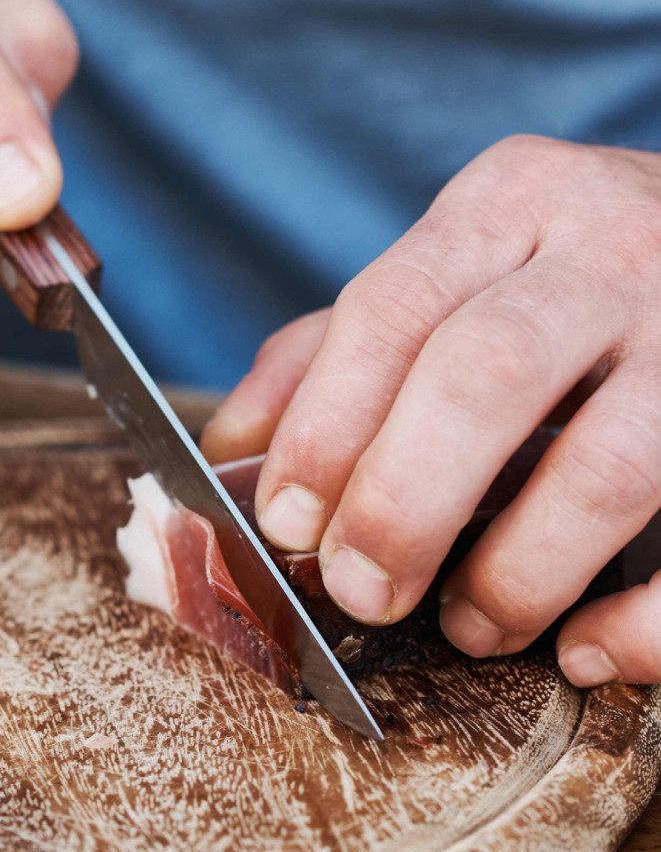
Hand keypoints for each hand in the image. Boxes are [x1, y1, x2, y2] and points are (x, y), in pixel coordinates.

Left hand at [202, 134, 660, 687]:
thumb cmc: (559, 271)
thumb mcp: (453, 265)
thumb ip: (341, 347)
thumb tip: (233, 451)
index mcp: (510, 203)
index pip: (392, 309)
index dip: (326, 428)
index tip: (287, 520)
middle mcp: (609, 252)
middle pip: (484, 376)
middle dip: (404, 502)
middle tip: (359, 588)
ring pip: (607, 466)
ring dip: (516, 571)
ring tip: (471, 628)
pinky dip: (643, 619)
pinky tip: (584, 649)